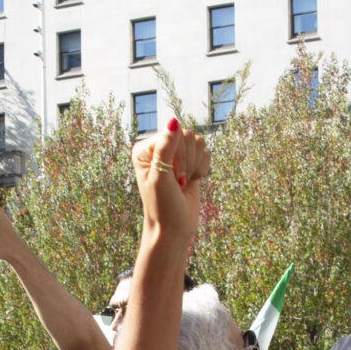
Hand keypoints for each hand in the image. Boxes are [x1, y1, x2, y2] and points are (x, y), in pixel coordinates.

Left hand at [132, 117, 210, 241]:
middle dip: (187, 161)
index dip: (178, 156)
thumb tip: (174, 120)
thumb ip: (167, 147)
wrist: (174, 229)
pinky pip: (206, 152)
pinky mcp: (190, 163)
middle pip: (187, 135)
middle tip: (178, 182)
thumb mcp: (161, 177)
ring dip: (195, 165)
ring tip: (184, 183)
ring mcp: (175, 155)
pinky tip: (192, 181)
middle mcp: (159, 149)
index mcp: (145, 149)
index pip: (173, 133)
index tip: (171, 178)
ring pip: (198, 142)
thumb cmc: (162, 206)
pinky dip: (203, 168)